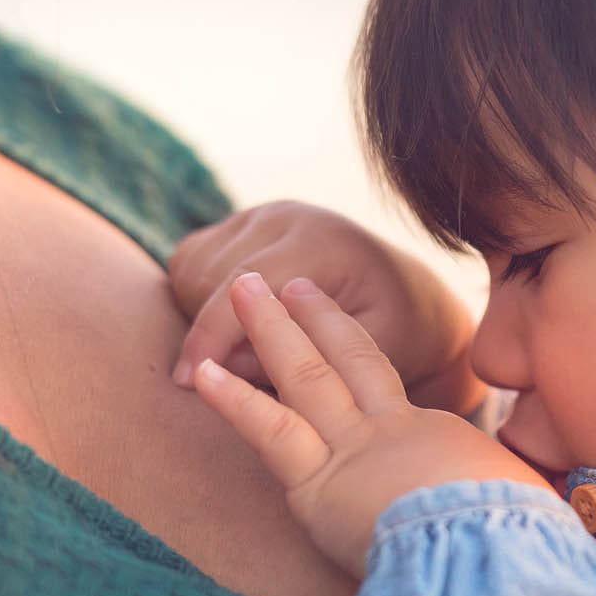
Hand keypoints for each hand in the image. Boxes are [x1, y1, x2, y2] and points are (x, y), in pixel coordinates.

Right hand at [168, 200, 486, 417]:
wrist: (410, 295)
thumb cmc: (395, 334)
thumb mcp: (364, 359)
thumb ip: (299, 360)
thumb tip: (227, 362)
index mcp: (322, 242)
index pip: (243, 284)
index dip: (210, 336)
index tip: (185, 382)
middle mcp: (287, 216)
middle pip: (207, 276)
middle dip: (209, 332)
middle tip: (239, 375)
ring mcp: (262, 213)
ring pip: (190, 268)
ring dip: (201, 315)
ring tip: (247, 348)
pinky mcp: (243, 222)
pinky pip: (189, 260)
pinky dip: (196, 296)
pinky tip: (237, 323)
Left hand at [192, 272, 550, 577]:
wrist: (497, 554)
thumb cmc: (521, 540)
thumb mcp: (528, 509)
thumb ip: (524, 499)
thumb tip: (567, 510)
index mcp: (437, 438)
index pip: (390, 392)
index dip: (360, 354)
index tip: (342, 333)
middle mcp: (391, 431)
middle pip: (347, 359)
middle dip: (315, 317)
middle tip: (287, 282)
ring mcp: (352, 450)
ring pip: (303, 375)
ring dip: (270, 329)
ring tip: (243, 289)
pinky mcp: (317, 483)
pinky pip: (267, 431)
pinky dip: (234, 399)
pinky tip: (200, 372)